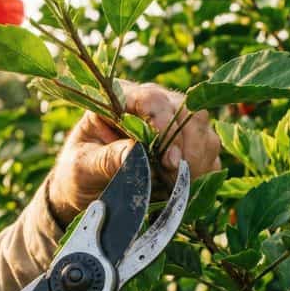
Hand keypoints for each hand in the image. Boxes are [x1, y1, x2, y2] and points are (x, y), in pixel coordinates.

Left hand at [47, 81, 221, 222]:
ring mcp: (174, 124)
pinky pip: (210, 153)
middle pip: (185, 110)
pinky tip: (183, 187)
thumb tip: (134, 153)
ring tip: (174, 183)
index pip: (150, 97)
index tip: (164, 153)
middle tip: (171, 173)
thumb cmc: (79, 173)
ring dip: (195, 160)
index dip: (162, 120)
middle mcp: (151, 106)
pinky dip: (203, 171)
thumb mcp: (82, 167)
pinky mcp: (189, 147)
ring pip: (203, 130)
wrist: (89, 193)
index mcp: (120, 99)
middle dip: (183, 145)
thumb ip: (105, 159)